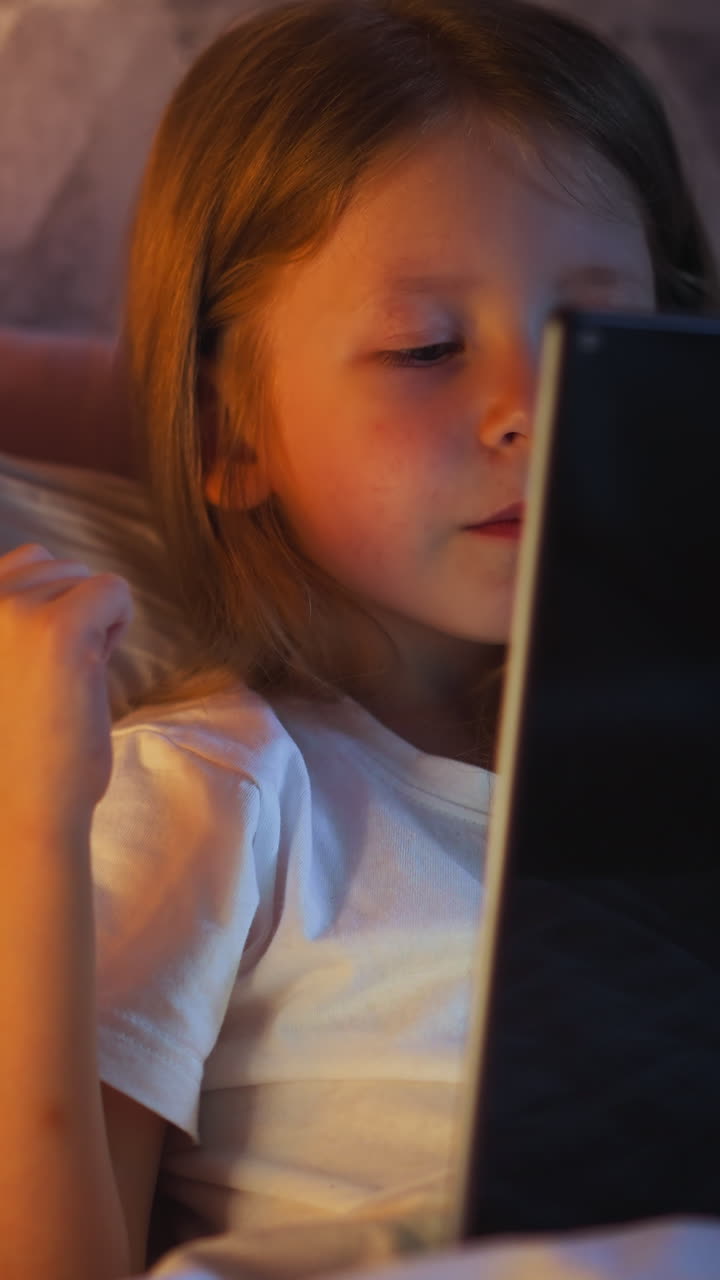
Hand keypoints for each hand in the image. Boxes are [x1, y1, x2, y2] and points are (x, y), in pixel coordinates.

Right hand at [0, 542, 132, 842]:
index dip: (45, 607)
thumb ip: (10, 625)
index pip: (19, 562)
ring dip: (91, 622)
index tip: (35, 665)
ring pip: (83, 577)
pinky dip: (118, 623)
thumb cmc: (12, 750)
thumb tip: (58, 573)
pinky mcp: (57, 628)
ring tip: (66, 678)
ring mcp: (8, 611)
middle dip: (69, 611)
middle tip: (53, 675)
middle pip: (53, 564)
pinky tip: (95, 668)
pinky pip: (114, 590)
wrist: (20, 810)